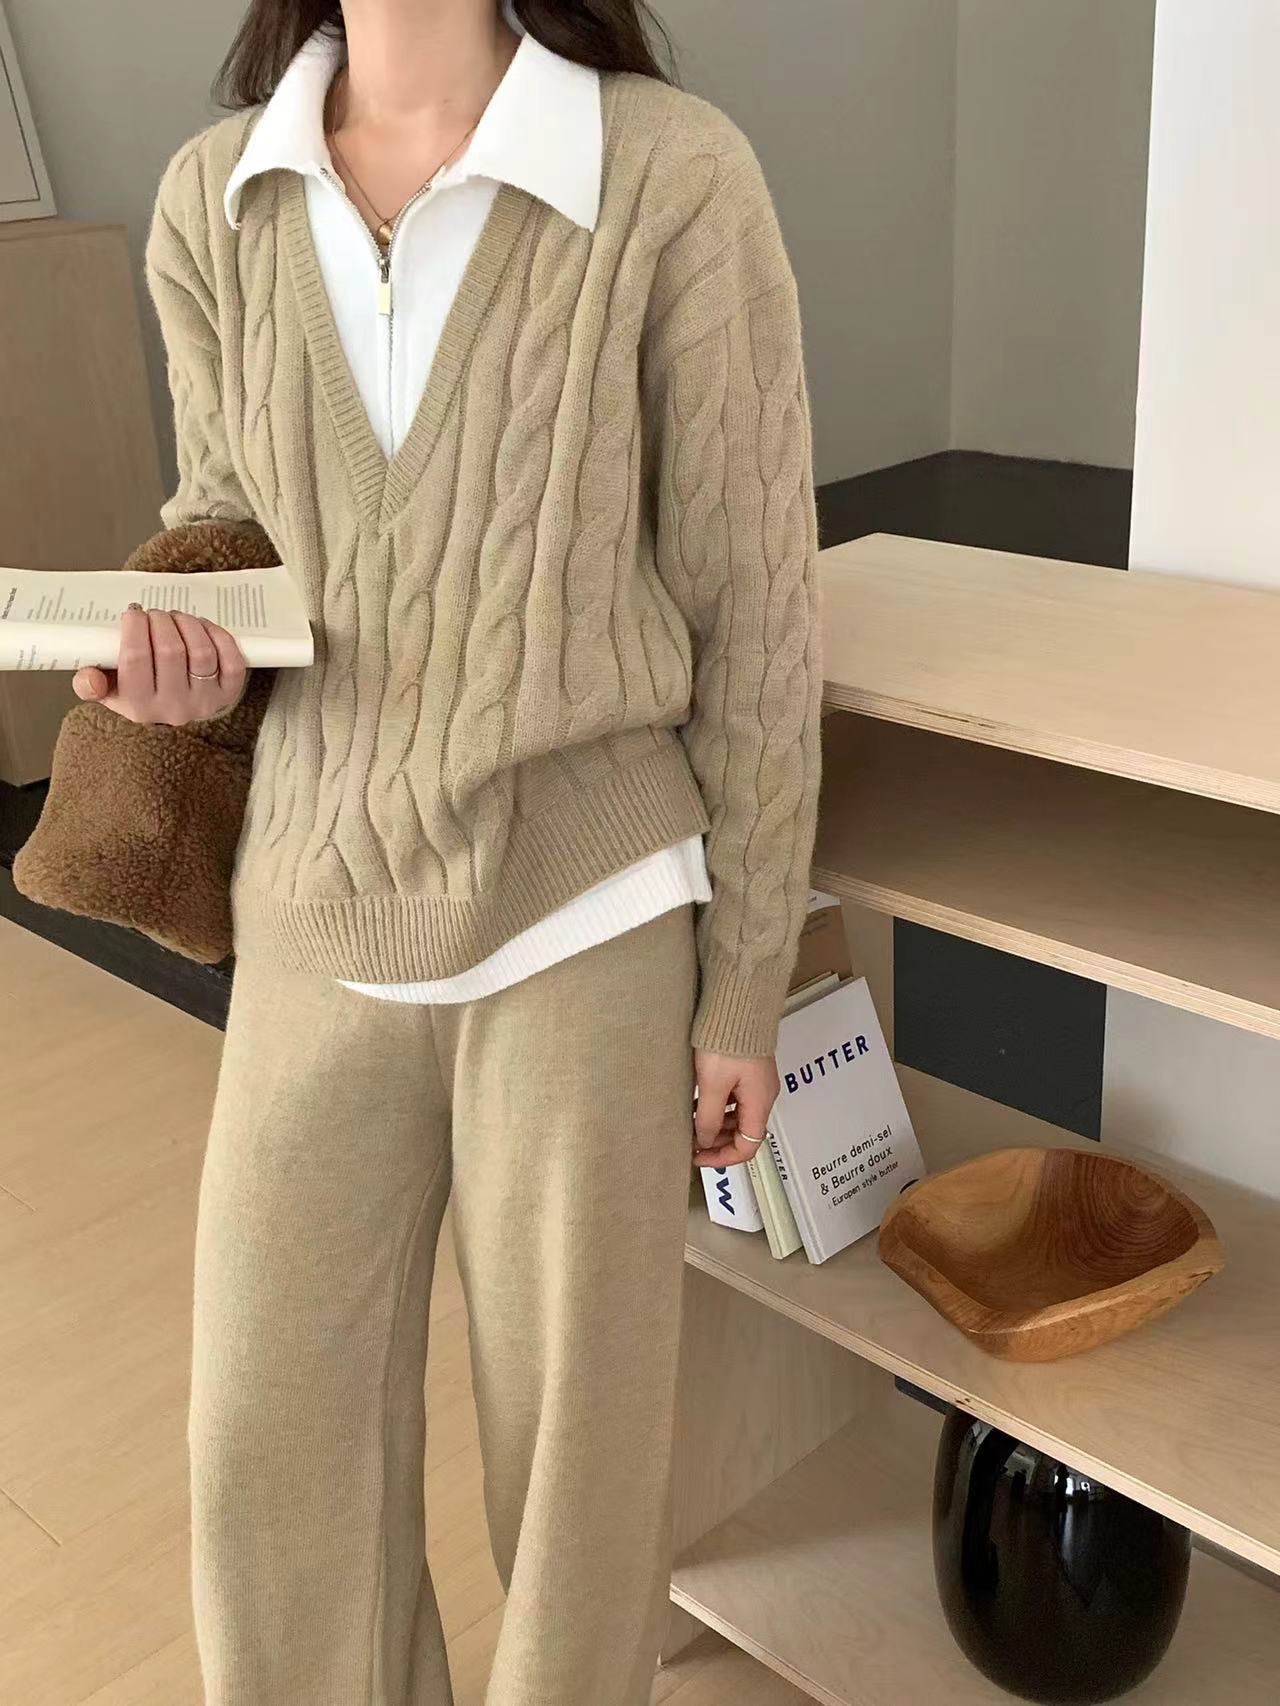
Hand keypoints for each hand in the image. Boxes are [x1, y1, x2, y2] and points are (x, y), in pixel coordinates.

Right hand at [72, 604, 247, 725]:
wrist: (174, 711)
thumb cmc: (139, 692)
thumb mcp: (108, 691)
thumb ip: (90, 684)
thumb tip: (88, 678)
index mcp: (138, 705)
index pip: (136, 659)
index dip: (135, 627)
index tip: (134, 613)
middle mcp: (173, 707)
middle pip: (170, 651)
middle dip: (161, 621)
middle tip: (155, 615)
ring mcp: (205, 702)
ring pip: (201, 652)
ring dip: (188, 624)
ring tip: (176, 618)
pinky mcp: (229, 693)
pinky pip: (231, 660)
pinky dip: (218, 636)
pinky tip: (202, 628)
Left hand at [691, 1049, 780, 1167]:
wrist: (739, 1005)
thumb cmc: (728, 1042)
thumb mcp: (712, 1084)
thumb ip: (708, 1117)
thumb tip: (703, 1140)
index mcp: (759, 1103)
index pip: (748, 1146)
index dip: (723, 1157)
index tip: (698, 1156)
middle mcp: (763, 1095)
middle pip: (744, 1132)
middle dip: (717, 1141)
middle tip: (691, 1141)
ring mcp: (756, 1082)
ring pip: (738, 1115)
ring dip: (716, 1123)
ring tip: (691, 1122)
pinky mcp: (748, 1069)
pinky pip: (735, 1098)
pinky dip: (718, 1106)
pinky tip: (698, 1103)